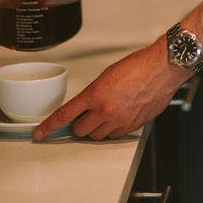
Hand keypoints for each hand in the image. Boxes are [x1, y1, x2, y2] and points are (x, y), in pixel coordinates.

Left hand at [33, 38, 183, 140]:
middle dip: (79, 125)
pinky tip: (118, 116)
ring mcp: (120, 121)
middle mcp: (106, 110)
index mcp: (96, 93)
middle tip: (84, 116)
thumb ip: (95, 93)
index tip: (40, 133)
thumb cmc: (139, 66)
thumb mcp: (108, 74)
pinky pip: (114, 136)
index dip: (49, 126)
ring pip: (97, 136)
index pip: (65, 115)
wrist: (162, 69)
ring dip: (95, 129)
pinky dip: (111, 130)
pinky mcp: (132, 127)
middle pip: (81, 130)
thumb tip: (87, 106)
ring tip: (104, 114)